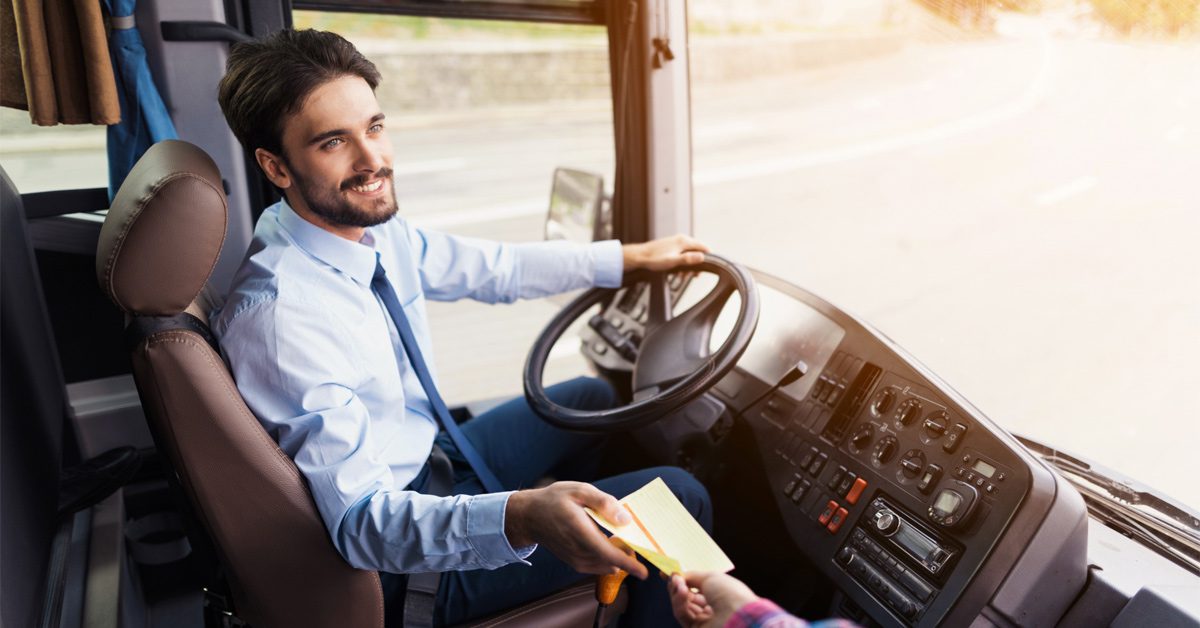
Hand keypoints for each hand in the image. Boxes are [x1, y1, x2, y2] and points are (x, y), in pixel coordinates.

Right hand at [504, 481, 647, 578]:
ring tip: (622, 540)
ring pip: (604, 565)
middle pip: (609, 561)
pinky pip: (596, 566)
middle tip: (634, 538)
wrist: (529, 516)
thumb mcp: (580, 490)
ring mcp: (574, 558)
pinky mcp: (574, 562)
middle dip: (626, 555)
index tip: (643, 572)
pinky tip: (609, 545)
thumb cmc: (555, 500)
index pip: (606, 552)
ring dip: (617, 557)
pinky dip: (607, 560)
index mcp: (579, 529)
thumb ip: (604, 503)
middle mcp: (576, 549)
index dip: (626, 563)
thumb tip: (625, 520)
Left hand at [622, 235, 709, 271]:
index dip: (708, 257)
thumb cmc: (654, 259)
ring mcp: (675, 242)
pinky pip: (682, 254)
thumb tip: (702, 257)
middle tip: (694, 275)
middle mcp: (681, 239)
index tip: (708, 267)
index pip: (703, 247)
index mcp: (683, 241)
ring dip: (689, 265)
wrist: (639, 257)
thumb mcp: (673, 261)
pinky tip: (677, 271)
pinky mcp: (671, 247)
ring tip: (683, 276)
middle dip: (696, 264)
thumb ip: (688, 259)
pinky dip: (682, 263)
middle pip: (696, 251)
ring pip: (689, 254)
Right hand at [670, 572, 758, 627]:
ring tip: (679, 585)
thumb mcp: (710, 577)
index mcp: (719, 595)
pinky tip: (682, 593)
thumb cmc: (730, 593)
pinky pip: (682, 615)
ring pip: (681, 607)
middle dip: (678, 586)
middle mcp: (711, 609)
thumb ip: (691, 576)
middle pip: (686, 598)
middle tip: (674, 578)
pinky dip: (679, 603)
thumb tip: (676, 575)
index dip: (682, 581)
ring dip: (677, 594)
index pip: (695, 589)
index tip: (668, 573)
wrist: (738, 615)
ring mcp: (704, 621)